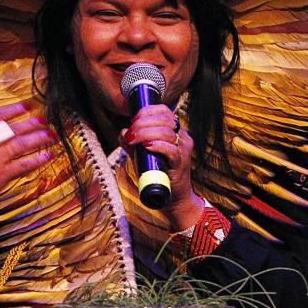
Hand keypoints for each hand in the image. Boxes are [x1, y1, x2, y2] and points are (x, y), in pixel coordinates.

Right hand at [0, 101, 54, 210]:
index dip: (14, 109)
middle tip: (44, 120)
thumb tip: (1, 126)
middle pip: (13, 129)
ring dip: (38, 139)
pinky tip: (46, 156)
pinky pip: (23, 164)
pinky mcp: (1, 175)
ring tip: (50, 135)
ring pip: (21, 144)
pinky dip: (36, 159)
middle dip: (31, 123)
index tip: (28, 105)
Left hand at [120, 103, 203, 233]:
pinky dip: (158, 145)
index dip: (147, 112)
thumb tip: (124, 132)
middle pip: (164, 119)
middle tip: (130, 133)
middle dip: (143, 123)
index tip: (133, 120)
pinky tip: (147, 146)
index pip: (164, 111)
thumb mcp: (143, 153)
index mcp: (175, 129)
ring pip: (167, 132)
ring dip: (146, 133)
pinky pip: (171, 150)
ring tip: (134, 140)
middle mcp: (182, 136)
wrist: (173, 196)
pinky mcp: (181, 163)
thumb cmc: (158, 172)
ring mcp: (183, 149)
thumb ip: (133, 142)